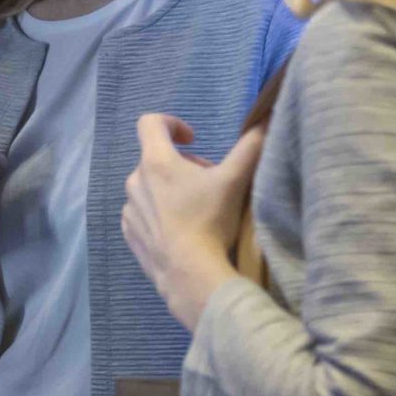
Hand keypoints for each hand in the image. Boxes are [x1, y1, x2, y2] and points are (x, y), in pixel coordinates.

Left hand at [122, 114, 265, 331]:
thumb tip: (265, 120)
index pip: (150, 123)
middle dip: (183, 164)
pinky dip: (160, 214)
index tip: (193, 139)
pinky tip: (182, 231)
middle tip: (210, 183)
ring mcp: (129, 210)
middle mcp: (134, 181)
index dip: (172, 123)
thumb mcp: (235, 180)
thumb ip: (251, 146)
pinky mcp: (130, 235)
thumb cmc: (210, 221)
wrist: (190, 275)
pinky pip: (143, 213)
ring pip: (150, 188)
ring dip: (171, 190)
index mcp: (155, 161)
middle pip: (157, 158)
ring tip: (197, 210)